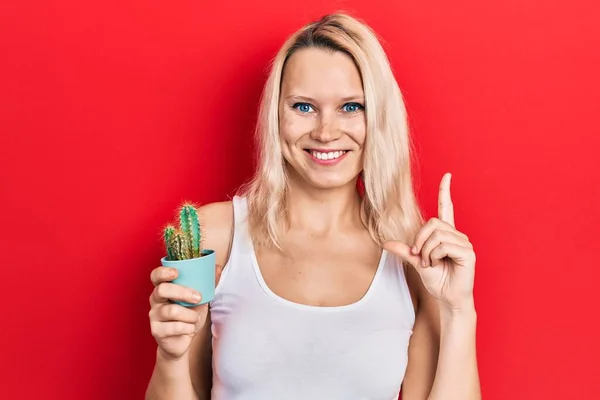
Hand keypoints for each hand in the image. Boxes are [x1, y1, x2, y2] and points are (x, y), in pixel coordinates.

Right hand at [148, 264, 223, 360]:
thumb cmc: (189, 315)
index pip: (156, 275)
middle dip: (182, 293)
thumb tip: (217, 268)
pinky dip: (188, 327)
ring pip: (171, 311)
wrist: (183, 341)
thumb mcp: (199, 298)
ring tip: (195, 318)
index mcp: (163, 288)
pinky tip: (189, 328)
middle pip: (162, 290)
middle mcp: (155, 300)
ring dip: (190, 315)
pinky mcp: (156, 331)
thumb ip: (207, 283)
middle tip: (198, 298)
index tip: (177, 273)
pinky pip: (174, 327)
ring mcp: (154, 315)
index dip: (163, 272)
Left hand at [384, 173, 475, 310]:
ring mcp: (464, 243)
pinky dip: (434, 256)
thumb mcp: (415, 262)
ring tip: (430, 264)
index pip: (446, 207)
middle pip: (432, 223)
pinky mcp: (468, 252)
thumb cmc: (436, 280)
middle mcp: (456, 235)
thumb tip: (385, 242)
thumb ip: (404, 250)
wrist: (447, 298)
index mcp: (446, 234)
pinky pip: (443, 245)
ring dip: (426, 252)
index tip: (447, 175)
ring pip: (436, 235)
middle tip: (420, 258)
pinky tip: (439, 264)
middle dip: (420, 241)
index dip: (445, 191)